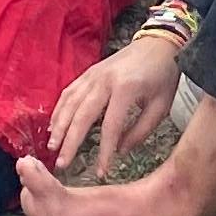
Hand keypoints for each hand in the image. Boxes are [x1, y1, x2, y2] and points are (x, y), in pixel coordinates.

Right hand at [49, 35, 185, 172]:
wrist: (159, 43)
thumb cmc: (163, 76)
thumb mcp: (160, 106)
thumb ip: (141, 130)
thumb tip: (120, 151)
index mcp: (126, 89)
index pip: (110, 127)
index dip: (103, 152)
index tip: (100, 172)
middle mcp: (105, 80)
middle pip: (82, 116)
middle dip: (70, 142)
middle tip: (61, 163)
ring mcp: (94, 74)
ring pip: (70, 103)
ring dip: (59, 127)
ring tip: (52, 147)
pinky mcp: (89, 72)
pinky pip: (69, 92)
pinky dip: (59, 110)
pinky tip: (54, 125)